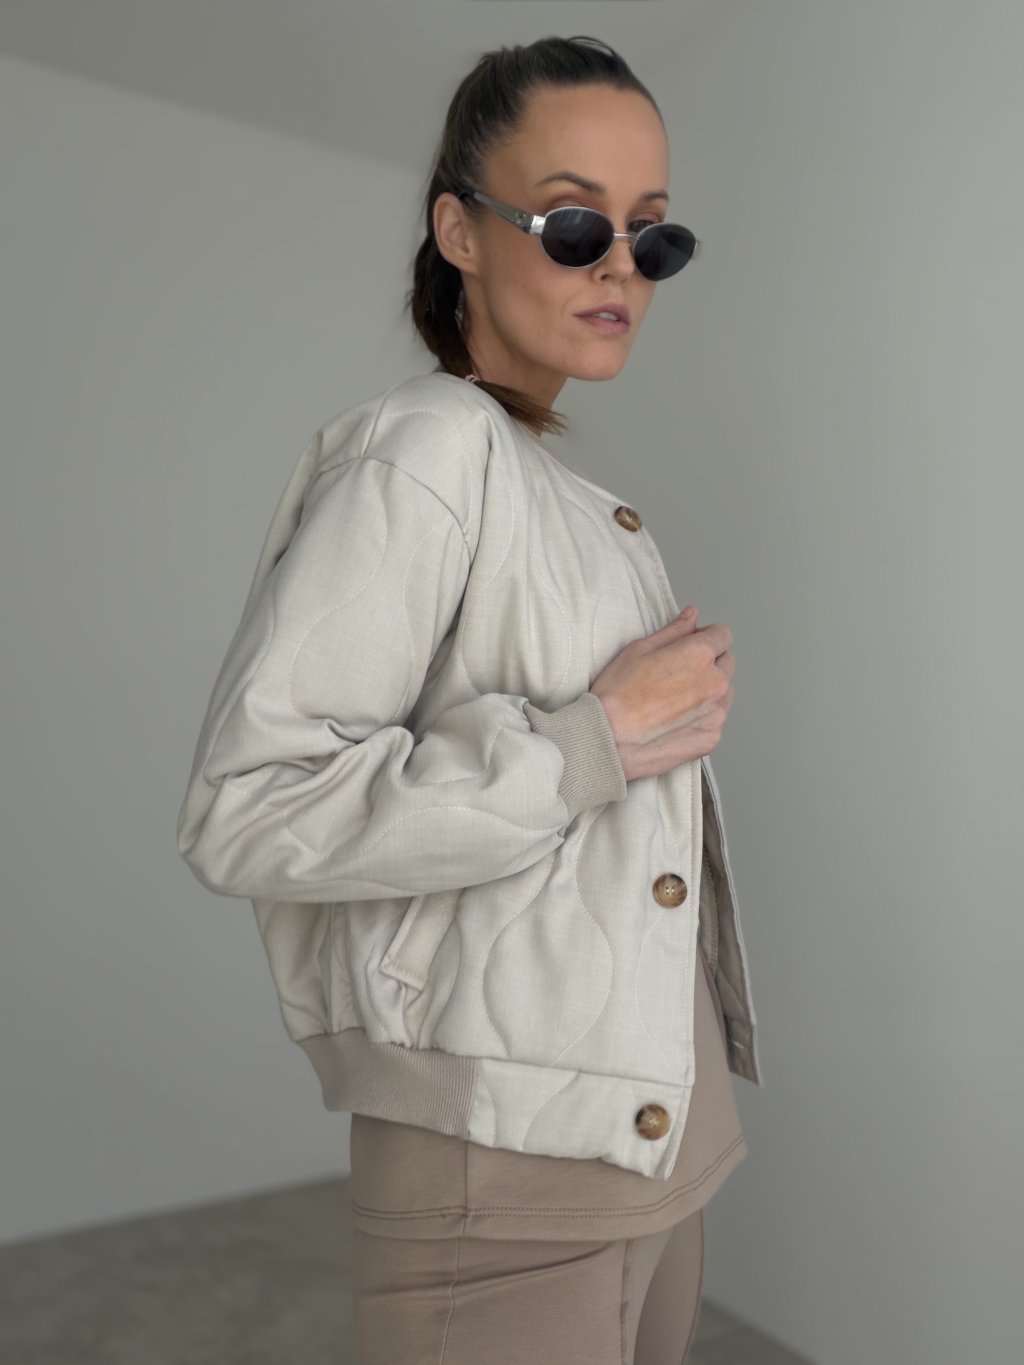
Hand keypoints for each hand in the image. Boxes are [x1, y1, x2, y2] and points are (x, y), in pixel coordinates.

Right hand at [590, 606, 734, 781]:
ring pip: (724, 693)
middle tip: (677, 674)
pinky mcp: (712, 737)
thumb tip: (691, 615)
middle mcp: (715, 683)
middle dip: (709, 663)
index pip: (723, 635)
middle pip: (726, 663)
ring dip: (709, 692)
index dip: (706, 636)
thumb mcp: (639, 649)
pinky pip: (715, 721)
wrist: (609, 738)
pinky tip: (675, 721)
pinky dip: (702, 718)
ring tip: (675, 700)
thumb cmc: (617, 694)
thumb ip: (673, 631)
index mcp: (699, 655)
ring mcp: (716, 713)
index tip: (692, 644)